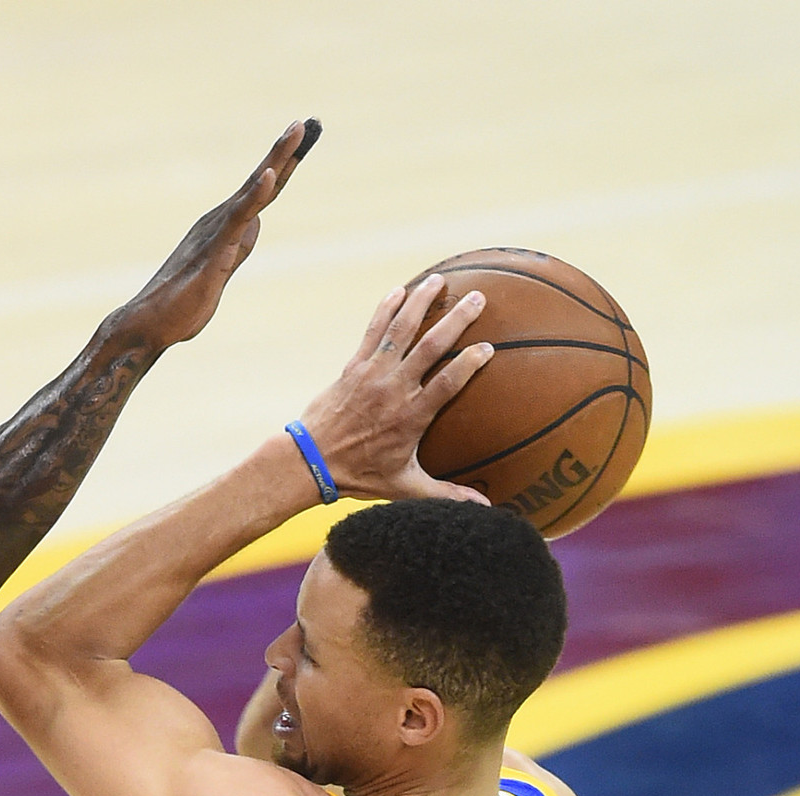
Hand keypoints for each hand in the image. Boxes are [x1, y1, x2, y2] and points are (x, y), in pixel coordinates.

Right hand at [112, 119, 319, 349]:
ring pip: (253, 189)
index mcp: (226, 226)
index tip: (303, 136)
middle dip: (286, 150)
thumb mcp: (223, 268)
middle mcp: (221, 220)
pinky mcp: (214, 250)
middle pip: (262, 180)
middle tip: (307, 121)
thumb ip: (239, 245)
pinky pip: (239, 218)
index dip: (285, 165)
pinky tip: (270, 175)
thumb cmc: (182, 302)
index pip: (263, 191)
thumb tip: (255, 223)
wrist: (149, 323)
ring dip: (276, 159)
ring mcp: (217, 232)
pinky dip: (256, 195)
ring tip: (296, 131)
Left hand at [294, 275, 493, 501]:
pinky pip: (372, 331)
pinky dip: (385, 309)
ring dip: (421, 302)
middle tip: (478, 298)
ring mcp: (372, 374)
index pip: (448, 383)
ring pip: (400, 330)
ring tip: (439, 281)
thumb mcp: (405, 487)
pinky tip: (400, 290)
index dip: (470, 363)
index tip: (489, 347)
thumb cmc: (359, 475)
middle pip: (431, 347)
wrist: (311, 461)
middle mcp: (394, 389)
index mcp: (412, 416)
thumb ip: (445, 494)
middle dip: (456, 320)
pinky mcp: (353, 366)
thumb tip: (484, 511)